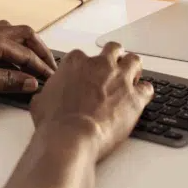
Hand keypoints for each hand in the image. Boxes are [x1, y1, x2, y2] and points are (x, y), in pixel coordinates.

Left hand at [0, 21, 56, 102]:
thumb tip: (29, 81)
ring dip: (23, 49)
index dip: (41, 67)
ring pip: (9, 36)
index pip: (26, 51)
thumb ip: (8, 80)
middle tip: (48, 67)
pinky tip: (6, 66)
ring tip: (31, 67)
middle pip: (22, 35)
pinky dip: (8, 52)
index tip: (51, 79)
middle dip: (38, 50)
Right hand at [29, 42, 153, 160]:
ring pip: (134, 61)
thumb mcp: (40, 102)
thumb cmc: (55, 122)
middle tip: (112, 70)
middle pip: (113, 49)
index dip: (85, 67)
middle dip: (113, 58)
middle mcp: (99, 65)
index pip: (83, 55)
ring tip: (131, 79)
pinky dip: (144, 92)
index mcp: (75, 63)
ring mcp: (120, 79)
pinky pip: (147, 88)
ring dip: (133, 69)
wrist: (72, 137)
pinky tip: (140, 98)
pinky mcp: (135, 97)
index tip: (85, 76)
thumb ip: (47, 93)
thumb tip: (45, 97)